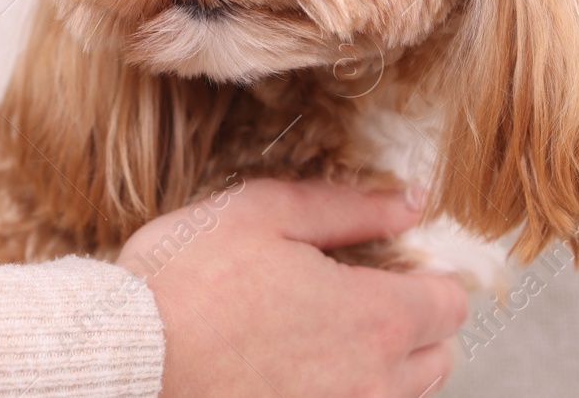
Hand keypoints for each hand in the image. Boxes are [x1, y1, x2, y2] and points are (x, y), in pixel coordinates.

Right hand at [119, 179, 466, 397]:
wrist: (126, 362)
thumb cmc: (185, 281)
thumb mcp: (264, 212)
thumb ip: (350, 207)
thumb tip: (411, 201)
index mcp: (373, 316)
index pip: (452, 304)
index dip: (434, 275)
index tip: (405, 262)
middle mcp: (371, 381)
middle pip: (439, 356)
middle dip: (418, 322)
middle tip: (366, 294)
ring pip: (402, 396)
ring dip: (387, 364)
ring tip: (330, 333)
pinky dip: (345, 391)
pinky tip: (302, 369)